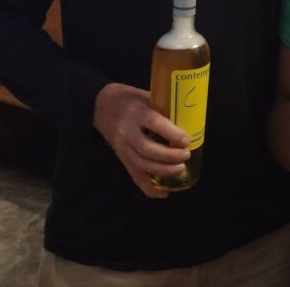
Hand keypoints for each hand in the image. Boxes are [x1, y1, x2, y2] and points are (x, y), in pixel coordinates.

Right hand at [92, 82, 190, 198]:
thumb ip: (162, 108)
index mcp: (136, 112)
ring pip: (141, 164)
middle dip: (169, 156)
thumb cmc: (129, 98)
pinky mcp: (121, 158)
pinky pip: (134, 176)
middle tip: (186, 155)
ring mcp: (122, 147)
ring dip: (162, 171)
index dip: (171, 133)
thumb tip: (189, 119)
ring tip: (180, 169)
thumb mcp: (145, 96)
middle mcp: (127, 131)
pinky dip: (149, 187)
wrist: (101, 105)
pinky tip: (164, 193)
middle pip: (147, 149)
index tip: (186, 140)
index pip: (154, 124)